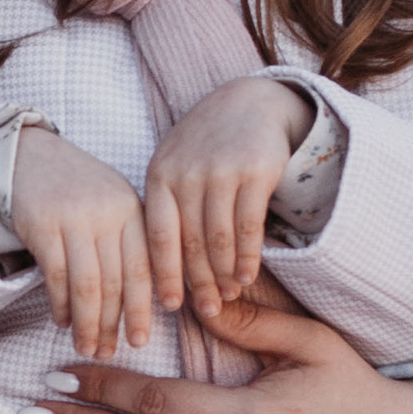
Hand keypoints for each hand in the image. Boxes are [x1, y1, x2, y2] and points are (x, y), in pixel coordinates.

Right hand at [10, 122, 153, 355]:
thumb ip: (130, 242)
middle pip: (115, 281)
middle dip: (112, 323)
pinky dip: (60, 304)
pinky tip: (61, 320)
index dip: (142, 308)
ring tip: (85, 347)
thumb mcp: (113, 204)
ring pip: (87, 284)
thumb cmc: (77, 188)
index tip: (140, 340)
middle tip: (109, 352)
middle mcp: (108, 213)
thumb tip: (149, 301)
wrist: (28, 154)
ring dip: (86, 322)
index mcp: (133, 209)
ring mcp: (75, 218)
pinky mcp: (43, 224)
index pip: (142, 268)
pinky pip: (57, 276)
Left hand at [145, 75, 308, 319]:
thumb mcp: (176, 168)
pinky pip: (248, 227)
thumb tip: (159, 270)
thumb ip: (168, 209)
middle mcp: (186, 173)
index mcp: (159, 176)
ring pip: (219, 239)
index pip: (157, 236)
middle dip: (199, 282)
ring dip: (225, 274)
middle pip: (190, 243)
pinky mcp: (255, 171)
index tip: (168, 307)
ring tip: (229, 294)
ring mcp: (220, 171)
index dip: (163, 275)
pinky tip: (248, 275)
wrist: (249, 102)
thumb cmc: (206, 146)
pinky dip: (248, 257)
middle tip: (207, 311)